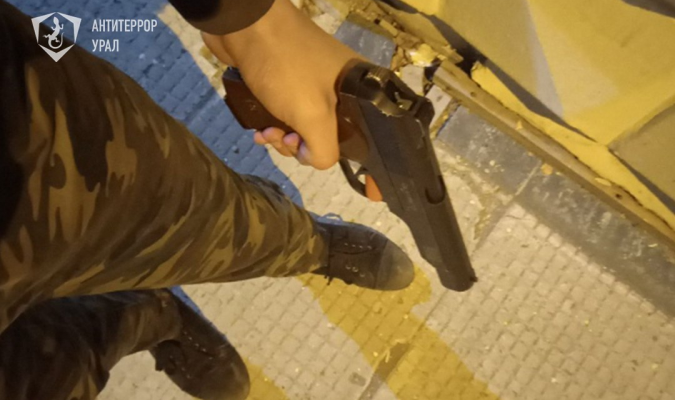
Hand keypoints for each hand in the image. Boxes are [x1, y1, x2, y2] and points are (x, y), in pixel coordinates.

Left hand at [203, 0, 360, 169]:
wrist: (245, 25)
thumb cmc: (286, 68)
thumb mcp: (313, 115)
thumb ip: (324, 149)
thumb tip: (315, 159)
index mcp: (358, 92)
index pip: (364, 138)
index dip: (351, 158)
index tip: (340, 171)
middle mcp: (340, 90)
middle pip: (330, 136)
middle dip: (304, 147)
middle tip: (285, 139)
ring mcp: (312, 85)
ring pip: (305, 128)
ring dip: (284, 139)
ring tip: (267, 133)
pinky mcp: (287, 82)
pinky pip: (287, 115)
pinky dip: (275, 126)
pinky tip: (259, 130)